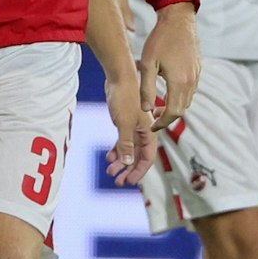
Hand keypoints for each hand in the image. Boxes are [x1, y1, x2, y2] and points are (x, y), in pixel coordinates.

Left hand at [102, 66, 155, 186]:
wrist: (118, 77)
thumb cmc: (125, 97)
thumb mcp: (124, 123)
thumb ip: (126, 143)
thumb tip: (126, 163)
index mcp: (148, 132)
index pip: (147, 158)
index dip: (138, 171)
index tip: (128, 181)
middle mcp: (143, 132)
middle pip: (137, 156)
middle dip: (127, 170)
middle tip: (117, 182)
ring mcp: (134, 127)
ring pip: (129, 149)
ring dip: (120, 161)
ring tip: (110, 172)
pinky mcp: (124, 121)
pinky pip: (122, 140)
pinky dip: (116, 149)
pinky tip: (109, 157)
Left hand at [138, 0, 199, 130]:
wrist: (178, 20)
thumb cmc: (160, 40)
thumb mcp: (147, 64)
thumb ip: (146, 88)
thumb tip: (146, 109)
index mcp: (179, 82)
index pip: (173, 112)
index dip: (163, 122)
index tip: (152, 126)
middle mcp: (191, 81)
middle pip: (181, 108)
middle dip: (168, 117)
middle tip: (154, 118)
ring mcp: (196, 75)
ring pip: (187, 99)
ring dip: (174, 106)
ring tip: (158, 105)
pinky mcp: (197, 69)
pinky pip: (190, 89)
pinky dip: (180, 95)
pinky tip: (168, 90)